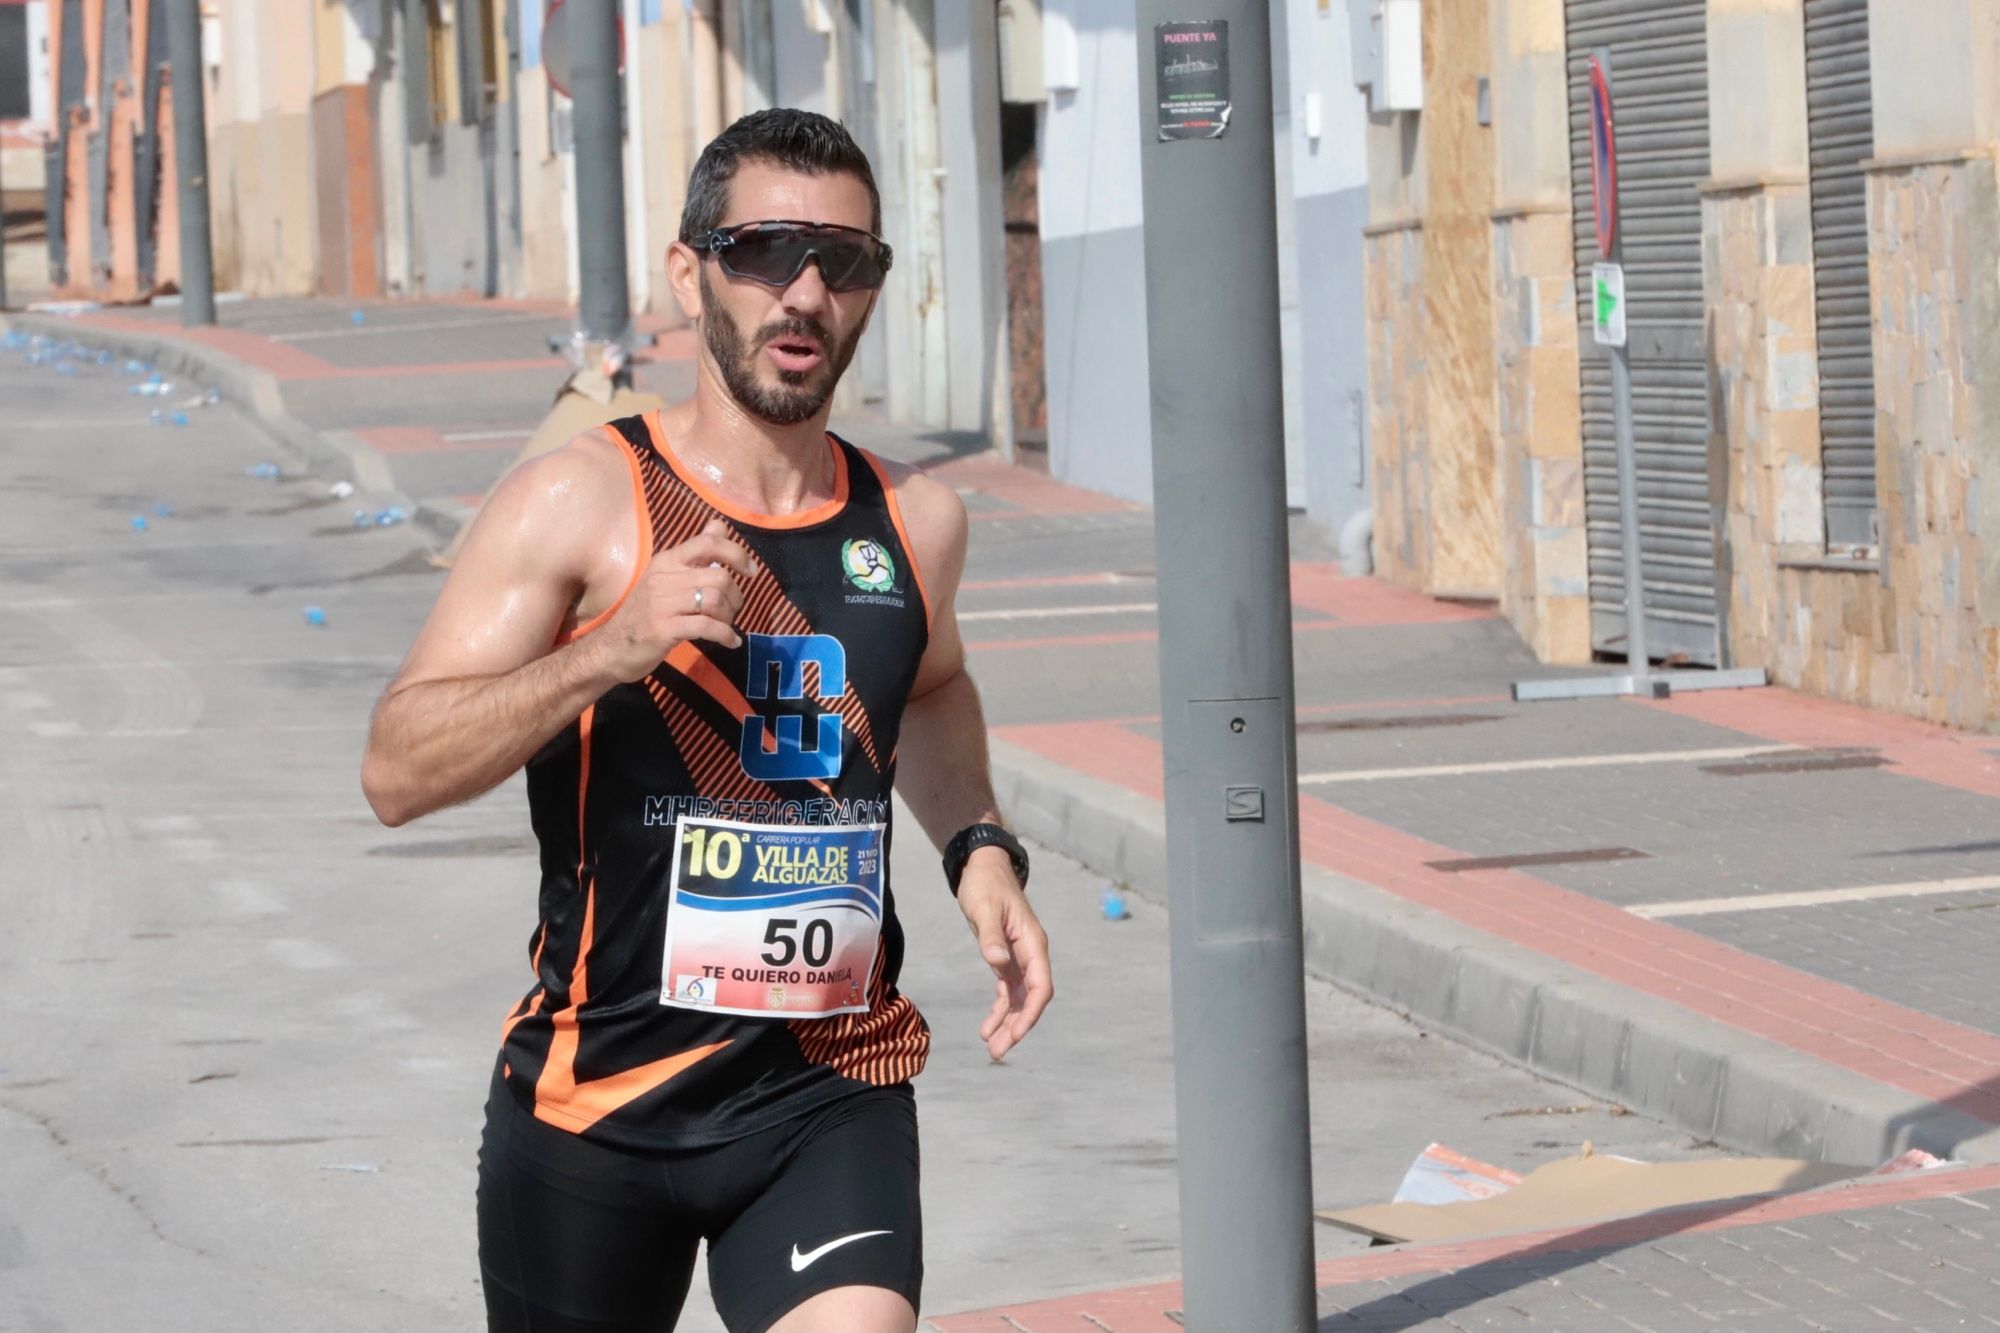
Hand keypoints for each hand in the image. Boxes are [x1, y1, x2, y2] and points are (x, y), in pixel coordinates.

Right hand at [588, 519, 758, 681]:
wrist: (610, 649)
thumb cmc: (643, 613)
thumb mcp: (665, 578)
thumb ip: (694, 554)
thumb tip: (720, 525)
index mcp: (666, 561)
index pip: (707, 543)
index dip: (736, 553)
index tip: (750, 570)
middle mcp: (664, 577)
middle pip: (719, 577)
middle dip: (735, 596)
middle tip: (732, 610)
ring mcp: (662, 604)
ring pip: (715, 600)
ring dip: (729, 616)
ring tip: (726, 626)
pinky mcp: (664, 629)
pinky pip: (707, 627)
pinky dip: (725, 635)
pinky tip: (730, 641)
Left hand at [957, 847, 1052, 1060]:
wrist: (983, 868)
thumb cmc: (986, 885)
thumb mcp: (985, 909)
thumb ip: (991, 937)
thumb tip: (997, 962)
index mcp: (1033, 943)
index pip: (1041, 987)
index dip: (1030, 1013)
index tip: (1015, 1034)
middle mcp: (1031, 954)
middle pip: (1031, 999)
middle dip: (1017, 1027)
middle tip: (997, 1052)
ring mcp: (1020, 958)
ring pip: (1019, 999)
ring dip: (1008, 1023)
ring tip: (992, 1048)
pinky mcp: (1007, 958)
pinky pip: (1008, 990)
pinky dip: (1000, 1009)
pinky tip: (988, 1028)